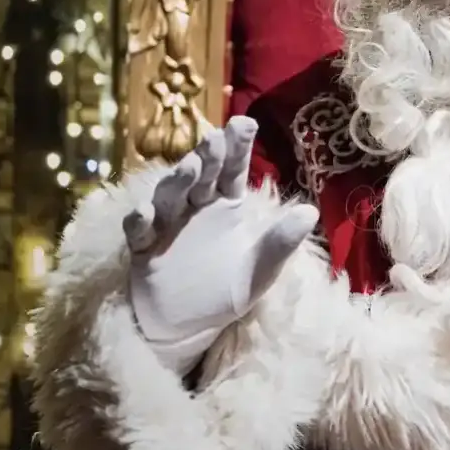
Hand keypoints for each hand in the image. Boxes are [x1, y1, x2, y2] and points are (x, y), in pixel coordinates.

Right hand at [126, 116, 318, 375]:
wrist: (188, 326)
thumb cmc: (226, 291)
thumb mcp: (261, 270)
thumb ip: (281, 242)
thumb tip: (311, 212)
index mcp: (225, 204)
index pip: (233, 170)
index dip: (237, 147)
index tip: (245, 123)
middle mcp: (194, 206)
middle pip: (200, 175)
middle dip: (207, 156)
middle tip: (215, 138)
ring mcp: (166, 224)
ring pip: (169, 195)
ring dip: (177, 180)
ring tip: (190, 168)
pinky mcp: (142, 248)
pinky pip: (138, 232)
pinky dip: (139, 221)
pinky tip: (145, 213)